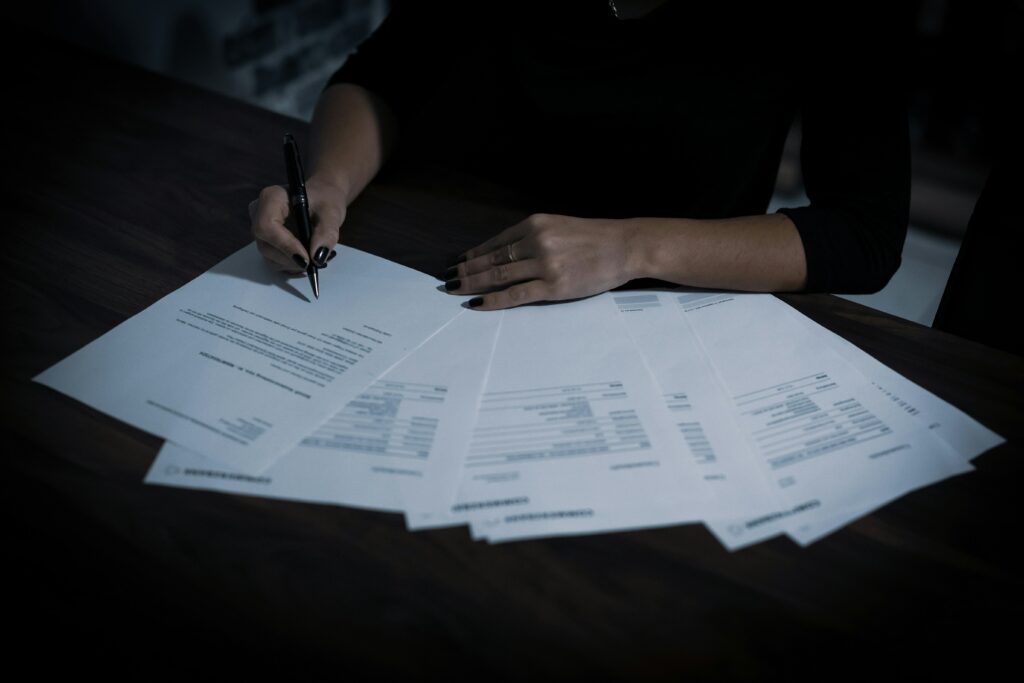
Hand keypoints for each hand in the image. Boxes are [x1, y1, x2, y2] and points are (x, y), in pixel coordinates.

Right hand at [249, 176, 347, 273]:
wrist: (322, 201)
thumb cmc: (325, 200)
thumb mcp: (332, 213)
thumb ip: (326, 233)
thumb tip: (317, 257)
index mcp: (271, 198)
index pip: (267, 226)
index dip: (285, 245)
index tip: (307, 259)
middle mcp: (259, 213)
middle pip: (266, 245)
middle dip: (291, 258)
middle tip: (315, 261)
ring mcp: (260, 230)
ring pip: (269, 257)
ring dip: (293, 264)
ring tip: (314, 258)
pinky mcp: (266, 242)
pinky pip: (274, 261)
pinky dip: (292, 265)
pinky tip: (307, 258)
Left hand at [443, 213, 640, 309]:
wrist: (625, 247)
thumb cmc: (594, 239)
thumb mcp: (559, 227)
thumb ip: (533, 238)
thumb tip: (504, 255)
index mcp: (535, 224)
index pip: (495, 242)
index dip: (473, 254)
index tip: (458, 263)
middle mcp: (536, 241)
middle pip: (491, 259)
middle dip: (466, 271)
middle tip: (447, 280)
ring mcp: (544, 264)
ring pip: (498, 276)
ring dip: (473, 284)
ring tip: (455, 291)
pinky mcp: (553, 286)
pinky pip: (515, 294)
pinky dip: (493, 300)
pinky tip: (478, 303)